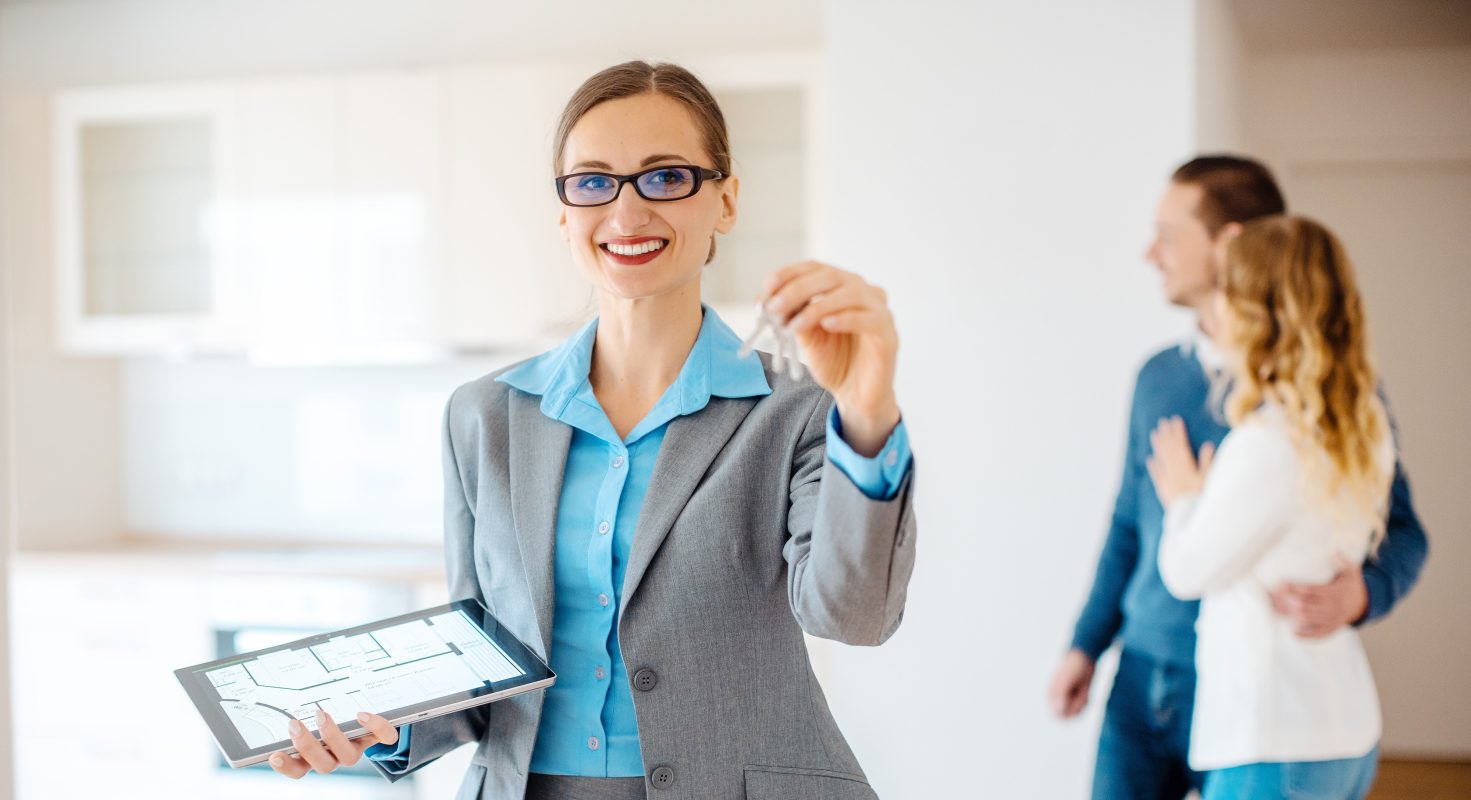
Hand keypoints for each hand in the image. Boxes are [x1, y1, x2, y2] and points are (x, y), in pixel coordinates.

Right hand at [268, 709, 399, 778]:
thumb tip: (274, 703)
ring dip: (332, 736)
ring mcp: (357, 748)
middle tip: (294, 724)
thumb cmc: (329, 720)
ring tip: (320, 715)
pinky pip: (384, 738)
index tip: (274, 755)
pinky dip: (376, 727)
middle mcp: (335, 757)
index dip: (287, 767)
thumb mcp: (311, 719)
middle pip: (323, 766)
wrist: (366, 720)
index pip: (298, 770)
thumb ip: (296, 718)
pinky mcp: (377, 737)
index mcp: (315, 757)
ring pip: (348, 757)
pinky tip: (362, 715)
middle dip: (306, 746)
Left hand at [761, 261, 900, 455]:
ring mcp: (879, 311)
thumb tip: (769, 300)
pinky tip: (827, 325)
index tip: (767, 286)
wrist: (856, 396)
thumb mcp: (807, 337)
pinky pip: (869, 318)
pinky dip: (846, 319)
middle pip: (831, 276)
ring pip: (851, 293)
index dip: (790, 273)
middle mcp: (863, 292)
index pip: (816, 268)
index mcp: (842, 287)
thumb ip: (794, 317)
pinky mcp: (888, 333)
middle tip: (775, 306)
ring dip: (818, 307)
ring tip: (795, 323)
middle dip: (798, 289)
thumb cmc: (834, 362)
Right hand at [1047, 649, 1095, 718]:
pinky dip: (1086, 700)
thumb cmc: (1073, 666)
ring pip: (1077, 713)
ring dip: (1082, 702)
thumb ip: (1061, 694)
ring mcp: (1067, 699)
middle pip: (1068, 715)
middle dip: (1077, 706)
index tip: (1073, 700)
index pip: (1056, 714)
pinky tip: (1084, 689)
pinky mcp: (1076, 698)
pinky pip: (1082, 707)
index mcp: (1050, 695)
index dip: (1067, 711)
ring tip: (1082, 689)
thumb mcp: (1067, 679)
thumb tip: (1058, 710)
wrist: (1084, 658)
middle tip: (1081, 693)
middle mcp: (1057, 699)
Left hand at [1146, 417, 1214, 507]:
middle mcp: (1173, 469)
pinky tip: (1150, 459)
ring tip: (1154, 434)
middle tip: (1162, 422)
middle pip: (1168, 448)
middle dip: (1166, 434)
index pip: (1180, 444)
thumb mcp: (1208, 479)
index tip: (1176, 420)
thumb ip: (1207, 462)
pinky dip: (1153, 466)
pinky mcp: (1162, 489)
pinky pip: (1156, 474)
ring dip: (1157, 445)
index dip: (1178, 431)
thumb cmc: (1201, 497)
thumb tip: (1208, 445)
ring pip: (1160, 458)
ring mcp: (1166, 478)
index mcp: (1185, 465)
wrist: (1188, 516)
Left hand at [1269, 556, 1368, 637]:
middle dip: (1288, 601)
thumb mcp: (1352, 572)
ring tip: (1276, 611)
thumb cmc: (1351, 586)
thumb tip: (1336, 552)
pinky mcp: (1330, 628)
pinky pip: (1318, 634)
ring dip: (1292, 616)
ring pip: (1308, 620)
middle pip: (1305, 606)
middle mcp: (1330, 608)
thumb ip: (1344, 562)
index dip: (1294, 588)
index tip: (1281, 584)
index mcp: (1332, 593)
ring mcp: (1330, 620)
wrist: (1363, 604)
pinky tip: (1293, 633)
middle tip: (1272, 597)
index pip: (1310, 590)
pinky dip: (1306, 635)